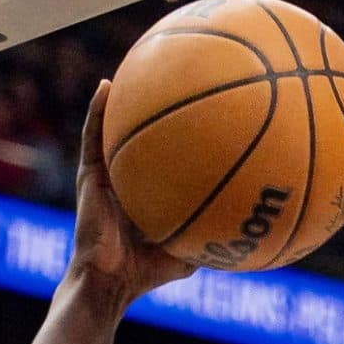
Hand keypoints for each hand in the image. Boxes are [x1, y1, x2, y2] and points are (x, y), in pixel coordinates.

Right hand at [69, 81, 195, 302]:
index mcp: (148, 190)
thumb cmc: (146, 273)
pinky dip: (97, 110)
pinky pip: (92, 136)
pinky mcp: (87, 175)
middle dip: (153, 103)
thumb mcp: (190, 251)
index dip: (179, 130)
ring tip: (135, 61)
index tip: (200, 102)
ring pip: (113, 127)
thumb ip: (215, 238)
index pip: (164, 153)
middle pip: (141, 133)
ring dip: (122, 97)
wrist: (109, 281)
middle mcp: (127, 177)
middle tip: (174, 72)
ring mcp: (105, 174)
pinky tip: (106, 86)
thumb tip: (255, 233)